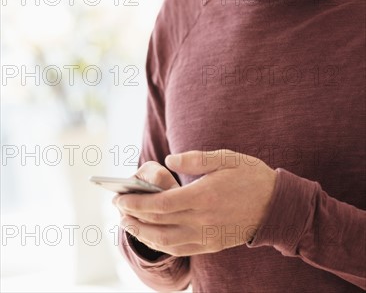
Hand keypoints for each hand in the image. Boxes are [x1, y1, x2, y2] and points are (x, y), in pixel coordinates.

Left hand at [115, 150, 276, 255]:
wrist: (277, 206)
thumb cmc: (251, 176)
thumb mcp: (226, 158)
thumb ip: (195, 159)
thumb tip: (168, 161)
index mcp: (203, 196)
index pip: (160, 204)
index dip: (137, 203)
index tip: (120, 198)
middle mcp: (202, 220)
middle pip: (158, 224)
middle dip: (133, 217)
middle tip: (116, 208)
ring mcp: (206, 236)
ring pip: (166, 241)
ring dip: (142, 233)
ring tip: (127, 223)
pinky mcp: (211, 245)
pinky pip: (180, 249)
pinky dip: (161, 245)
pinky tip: (152, 237)